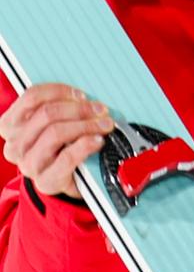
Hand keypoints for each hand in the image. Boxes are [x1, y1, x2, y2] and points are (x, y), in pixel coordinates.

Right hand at [0, 84, 109, 201]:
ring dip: (85, 125)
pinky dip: (86, 145)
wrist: (64, 180)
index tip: (81, 94)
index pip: (31, 97)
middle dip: (79, 109)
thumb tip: (84, 95)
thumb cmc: (59, 145)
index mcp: (12, 125)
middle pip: (46, 114)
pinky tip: (98, 141)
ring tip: (104, 125)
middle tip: (101, 110)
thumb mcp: (53, 124)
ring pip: (55, 133)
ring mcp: (28, 164)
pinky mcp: (45, 181)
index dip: (59, 91)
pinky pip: (66, 158)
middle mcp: (16, 145)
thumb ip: (60, 107)